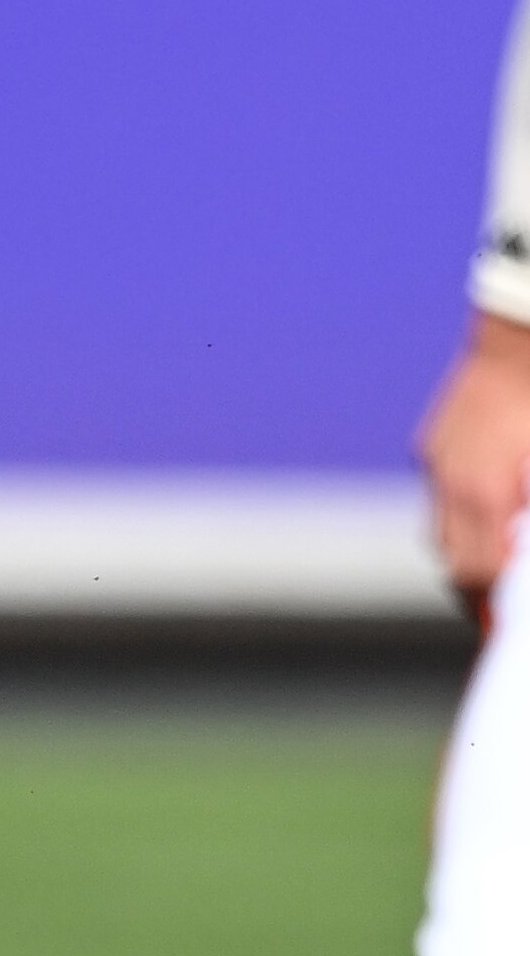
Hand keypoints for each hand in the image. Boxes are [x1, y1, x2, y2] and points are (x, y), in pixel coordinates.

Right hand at [414, 312, 529, 600]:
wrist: (526, 330)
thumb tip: (523, 544)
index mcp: (488, 491)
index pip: (479, 574)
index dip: (492, 607)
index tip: (503, 625)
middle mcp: (453, 481)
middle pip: (453, 560)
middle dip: (477, 587)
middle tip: (499, 605)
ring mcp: (439, 459)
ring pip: (442, 529)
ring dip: (469, 549)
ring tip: (496, 557)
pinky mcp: (435, 440)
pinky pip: (443, 489)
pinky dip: (464, 507)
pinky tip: (491, 500)